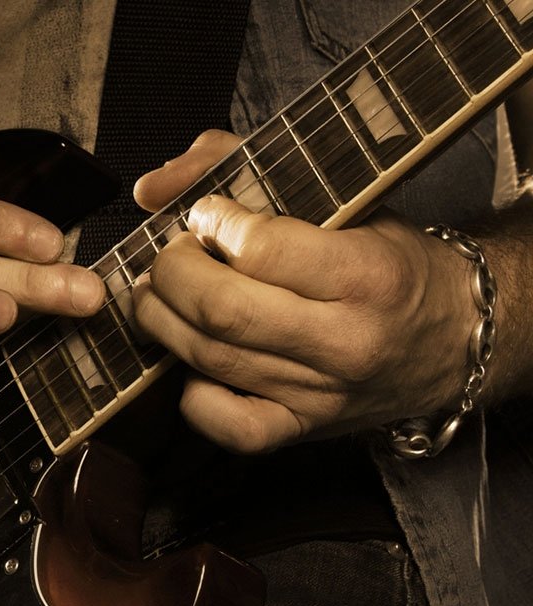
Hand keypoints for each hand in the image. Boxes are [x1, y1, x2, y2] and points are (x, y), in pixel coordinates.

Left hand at [130, 130, 474, 452]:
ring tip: (158, 295)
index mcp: (368, 275)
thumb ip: (253, 171)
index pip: (261, 250)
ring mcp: (318, 395)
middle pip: (222, 311)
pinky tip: (192, 361)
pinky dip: (189, 391)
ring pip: (210, 360)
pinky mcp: (297, 430)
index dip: (213, 224)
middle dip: (172, 274)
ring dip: (162, 322)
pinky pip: (221, 423)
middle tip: (167, 257)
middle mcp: (345, 343)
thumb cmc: (393, 265)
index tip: (205, 213)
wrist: (455, 340)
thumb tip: (152, 188)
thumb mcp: (350, 201)